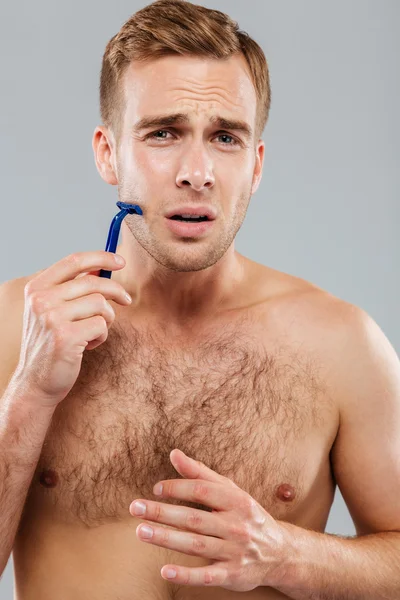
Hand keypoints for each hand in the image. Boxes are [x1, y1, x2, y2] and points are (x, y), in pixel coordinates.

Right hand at [13, 251, 131, 408]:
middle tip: (126, 300)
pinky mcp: (65, 337)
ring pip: (100, 304)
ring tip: (94, 332)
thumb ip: (72, 288)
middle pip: (93, 282)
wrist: (35, 382)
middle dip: (116, 291)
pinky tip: (88, 345)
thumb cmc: (50, 344)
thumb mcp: (53, 311)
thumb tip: (101, 267)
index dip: (101, 257)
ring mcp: (52, 318)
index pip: (74, 261)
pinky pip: (101, 325)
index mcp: (37, 288)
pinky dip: (101, 335)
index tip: (120, 261)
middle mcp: (41, 300)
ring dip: (106, 319)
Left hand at [129, 449, 287, 590]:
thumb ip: (200, 473)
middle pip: (194, 518)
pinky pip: (207, 575)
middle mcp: (235, 525)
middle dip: (162, 512)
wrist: (280, 553)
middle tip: (135, 508)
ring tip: (141, 531)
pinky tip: (165, 570)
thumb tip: (174, 454)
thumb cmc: (247, 516)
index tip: (156, 489)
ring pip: (196, 544)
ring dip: (167, 538)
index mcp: (235, 500)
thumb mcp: (230, 491)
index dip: (177, 488)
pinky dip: (186, 573)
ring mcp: (234, 551)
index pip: (201, 490)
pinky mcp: (232, 574)